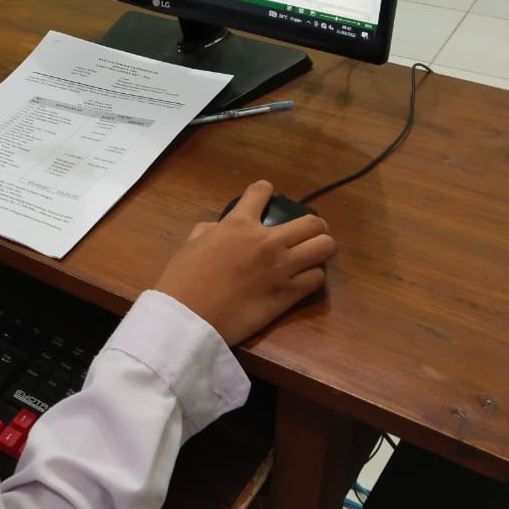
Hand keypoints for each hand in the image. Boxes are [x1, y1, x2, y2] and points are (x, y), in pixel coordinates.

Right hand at [154, 180, 335, 345]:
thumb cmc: (182, 278)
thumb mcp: (191, 242)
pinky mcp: (288, 295)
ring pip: (325, 247)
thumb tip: (220, 228)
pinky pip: (317, 278)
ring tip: (310, 255)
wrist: (188, 316)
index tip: (266, 195)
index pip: (261, 192)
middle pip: (312, 222)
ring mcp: (281, 268)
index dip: (264, 191)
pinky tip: (302, 278)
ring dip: (319, 249)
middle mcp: (266, 241)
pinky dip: (312, 276)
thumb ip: (212, 229)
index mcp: (238, 223)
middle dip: (312, 225)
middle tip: (304, 233)